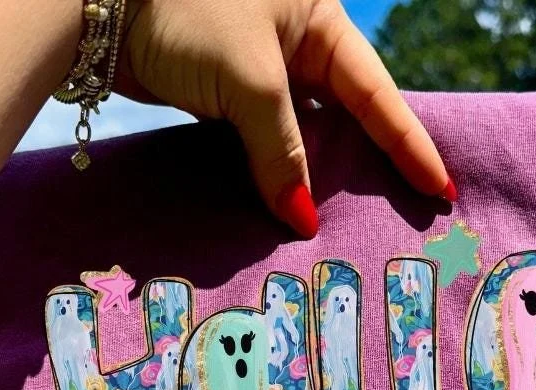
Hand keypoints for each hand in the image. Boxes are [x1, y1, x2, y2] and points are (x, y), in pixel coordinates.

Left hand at [116, 0, 455, 236]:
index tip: (440, 188)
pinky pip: (267, 140)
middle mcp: (297, 43)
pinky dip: (278, 171)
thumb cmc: (186, 16)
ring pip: (305, 132)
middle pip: (348, 115)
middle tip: (408, 210)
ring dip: (319, 175)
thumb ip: (282, 154)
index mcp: (320, 22)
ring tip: (353, 219)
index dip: (410, 145)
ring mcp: (262, 68)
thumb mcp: (250, 83)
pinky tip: (291, 203)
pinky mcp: (227, 93)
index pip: (377, 95)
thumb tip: (302, 222)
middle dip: (373, 163)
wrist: (96, 4)